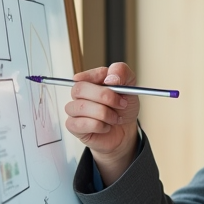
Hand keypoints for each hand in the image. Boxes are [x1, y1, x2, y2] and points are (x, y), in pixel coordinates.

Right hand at [64, 62, 139, 183]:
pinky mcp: (74, 126)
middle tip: (121, 103)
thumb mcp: (130, 87)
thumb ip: (122, 73)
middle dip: (105, 96)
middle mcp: (80, 95)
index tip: (112, 82)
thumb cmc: (123, 109)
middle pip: (79, 89)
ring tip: (115, 118)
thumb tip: (111, 77)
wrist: (126, 131)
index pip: (83, 74)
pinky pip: (81, 123)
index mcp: (90, 82)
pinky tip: (106, 127)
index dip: (95, 77)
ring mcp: (74, 110)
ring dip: (104, 114)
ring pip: (81, 107)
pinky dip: (99, 126)